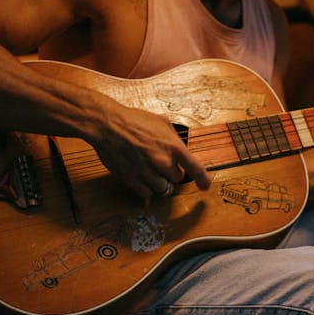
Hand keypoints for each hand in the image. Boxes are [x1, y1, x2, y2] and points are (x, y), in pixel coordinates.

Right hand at [90, 103, 210, 198]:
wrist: (108, 125)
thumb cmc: (132, 120)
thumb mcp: (161, 122)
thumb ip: (174, 138)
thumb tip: (180, 149)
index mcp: (173, 147)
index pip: (196, 169)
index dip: (203, 180)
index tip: (205, 186)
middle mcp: (162, 162)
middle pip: (177, 179)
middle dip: (171, 172)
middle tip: (160, 162)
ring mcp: (148, 173)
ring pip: (163, 188)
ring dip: (158, 181)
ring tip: (149, 168)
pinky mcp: (133, 181)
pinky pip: (147, 193)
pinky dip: (146, 188)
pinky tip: (140, 175)